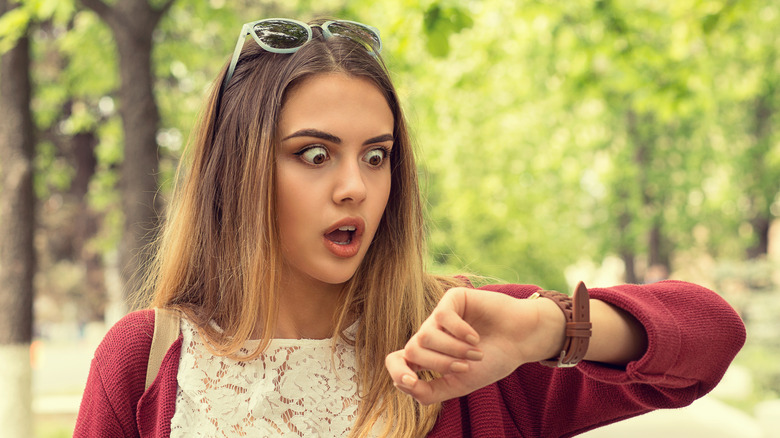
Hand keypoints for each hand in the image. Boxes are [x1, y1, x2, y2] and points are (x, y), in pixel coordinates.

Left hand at [385, 287, 564, 404]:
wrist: (521, 341)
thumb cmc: (492, 362)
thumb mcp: (459, 385)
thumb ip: (428, 392)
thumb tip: (401, 384)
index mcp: (427, 356)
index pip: (395, 360)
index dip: (396, 371)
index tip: (412, 380)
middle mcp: (429, 334)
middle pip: (412, 350)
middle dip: (439, 363)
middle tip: (465, 366)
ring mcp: (439, 316)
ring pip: (425, 335)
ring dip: (454, 350)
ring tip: (477, 351)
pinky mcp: (452, 299)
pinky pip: (442, 316)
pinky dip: (461, 332)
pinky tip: (475, 336)